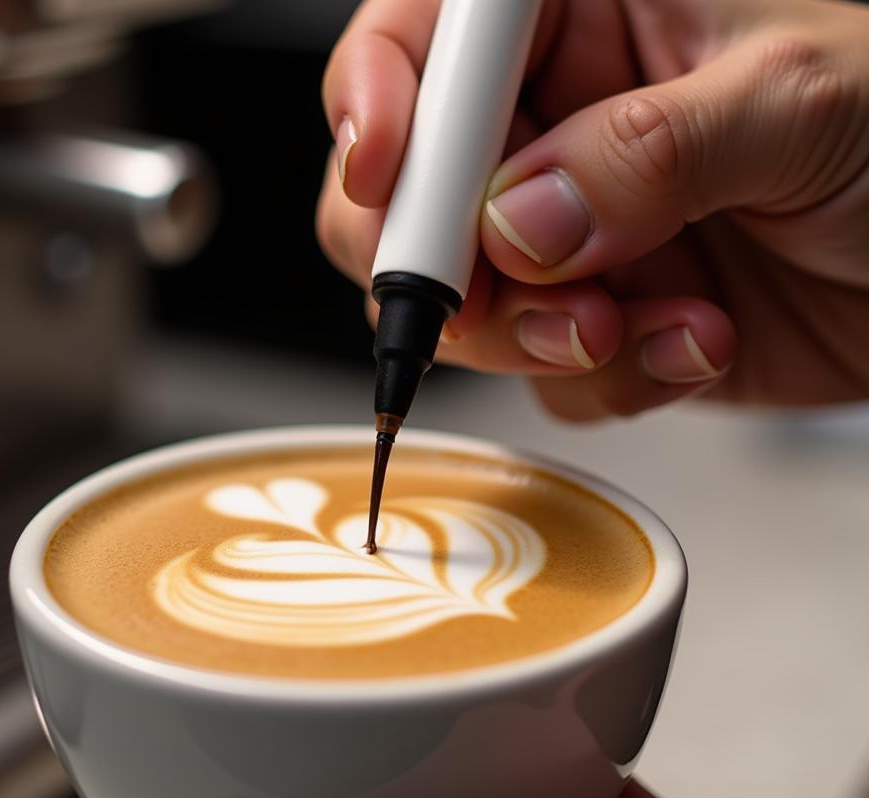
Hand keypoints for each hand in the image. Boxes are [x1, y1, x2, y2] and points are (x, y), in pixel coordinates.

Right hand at [316, 0, 868, 419]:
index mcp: (589, 13)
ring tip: (625, 325)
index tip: (383, 177)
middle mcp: (559, 125)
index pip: (424, 40)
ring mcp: (570, 235)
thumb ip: (646, 152)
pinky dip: (610, 379)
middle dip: (439, 263)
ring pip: (463, 305)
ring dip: (532, 335)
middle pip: (407, 194)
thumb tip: (518, 223)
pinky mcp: (597, 321)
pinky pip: (546, 373)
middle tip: (491, 295)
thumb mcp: (801, 100)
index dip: (378, 102)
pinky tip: (692, 343)